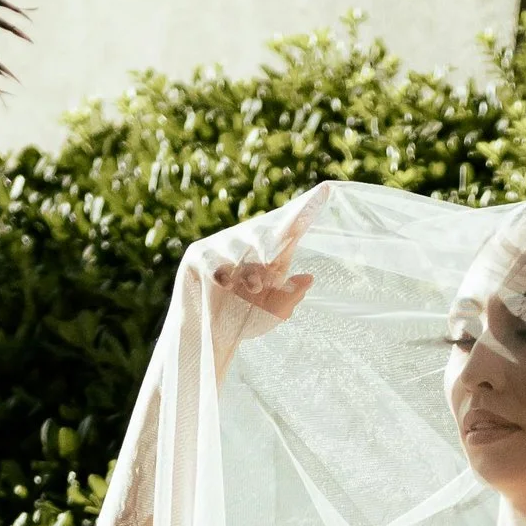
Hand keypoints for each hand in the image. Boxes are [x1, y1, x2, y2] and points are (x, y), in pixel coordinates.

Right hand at [207, 201, 316, 362]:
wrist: (209, 337)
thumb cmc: (244, 320)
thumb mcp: (272, 313)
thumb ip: (289, 298)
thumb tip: (308, 278)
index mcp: (271, 253)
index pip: (290, 227)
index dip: (307, 208)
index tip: (328, 189)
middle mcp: (247, 244)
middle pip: (263, 236)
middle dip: (269, 256)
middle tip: (268, 281)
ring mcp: (221, 247)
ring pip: (239, 250)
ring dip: (247, 272)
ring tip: (253, 289)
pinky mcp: (198, 255)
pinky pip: (212, 260)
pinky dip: (221, 273)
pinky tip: (225, 285)